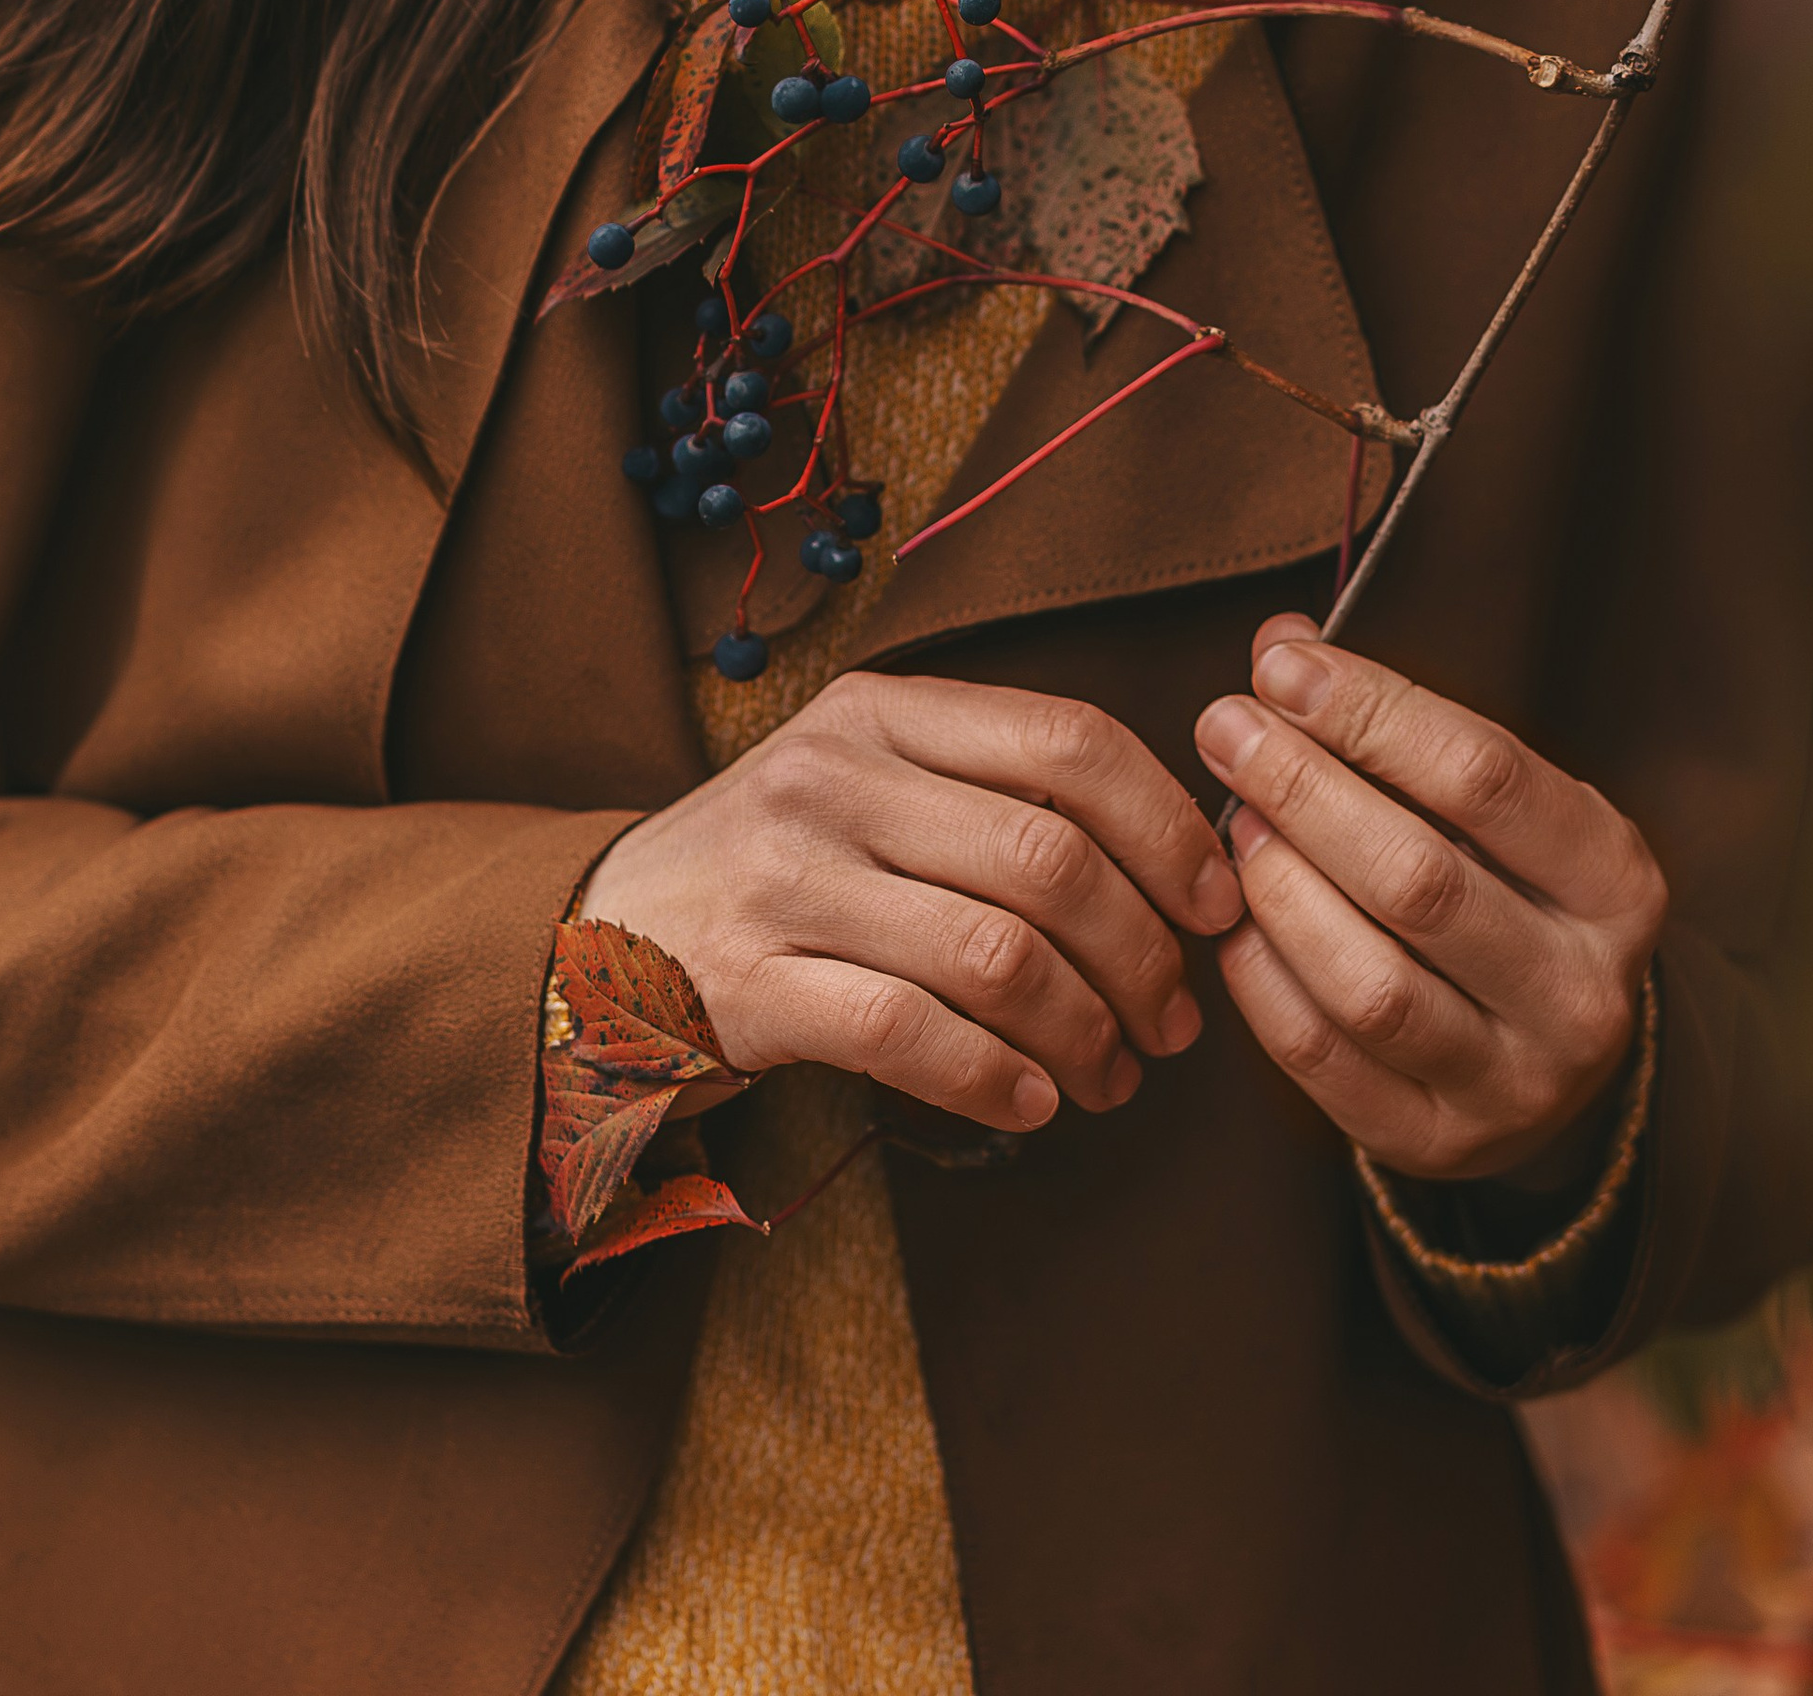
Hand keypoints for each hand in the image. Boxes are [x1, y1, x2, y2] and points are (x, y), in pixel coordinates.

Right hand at [581, 671, 1245, 1133]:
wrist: (598, 936)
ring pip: (995, 954)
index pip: (1070, 741)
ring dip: (1083, 1032)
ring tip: (1110, 1075)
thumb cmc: (781, 865)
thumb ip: (993, 792)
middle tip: (1172, 1022)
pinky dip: (994, 1080)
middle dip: (1142, 955)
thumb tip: (1179, 861)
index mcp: (882, 709)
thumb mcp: (870, 781)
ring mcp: (784, 878)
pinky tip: (1030, 1104)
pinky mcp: (748, 985)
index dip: (1168, 827)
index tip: (1215, 905)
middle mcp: (832, 776)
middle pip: (1049, 857)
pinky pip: (910, 1035)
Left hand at [1194, 615, 1665, 1187]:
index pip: (1486, 777)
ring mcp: (1514, 1082)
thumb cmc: (1508, 887)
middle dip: (1305, 791)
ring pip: (1373, 985)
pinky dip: (1262, 981)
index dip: (1372, 712)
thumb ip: (1398, 723)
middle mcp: (1581, 991)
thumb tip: (1282, 649)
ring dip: (1281, 890)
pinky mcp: (1435, 1141)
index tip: (1281, 669)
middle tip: (1227, 731)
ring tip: (1234, 825)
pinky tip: (1232, 919)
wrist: (1549, 1048)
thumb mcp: (1493, 804)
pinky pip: (1324, 1060)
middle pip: (1421, 880)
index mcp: (1615, 882)